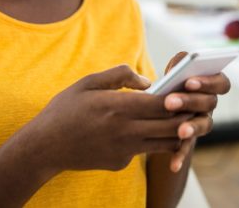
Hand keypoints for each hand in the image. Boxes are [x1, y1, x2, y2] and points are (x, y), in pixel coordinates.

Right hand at [29, 65, 191, 173]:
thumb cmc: (65, 109)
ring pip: (164, 142)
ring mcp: (125, 151)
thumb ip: (120, 75)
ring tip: (178, 117)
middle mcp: (126, 132)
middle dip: (186, 115)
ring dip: (175, 130)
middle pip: (171, 126)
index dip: (180, 97)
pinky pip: (144, 150)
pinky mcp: (121, 163)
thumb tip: (147, 81)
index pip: (163, 104)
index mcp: (119, 107)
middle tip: (193, 104)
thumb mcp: (88, 82)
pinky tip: (145, 129)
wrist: (45, 147)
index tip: (189, 89)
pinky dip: (151, 140)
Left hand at [162, 52, 230, 171]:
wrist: (162, 105)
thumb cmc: (173, 79)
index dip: (207, 82)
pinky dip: (181, 156)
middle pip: (209, 103)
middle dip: (189, 102)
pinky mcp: (189, 138)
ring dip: (191, 128)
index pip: (221, 83)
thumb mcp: (175, 67)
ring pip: (203, 126)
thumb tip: (179, 67)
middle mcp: (211, 103)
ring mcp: (202, 122)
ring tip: (179, 131)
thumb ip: (180, 62)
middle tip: (170, 102)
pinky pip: (188, 148)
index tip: (189, 81)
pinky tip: (173, 165)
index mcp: (212, 84)